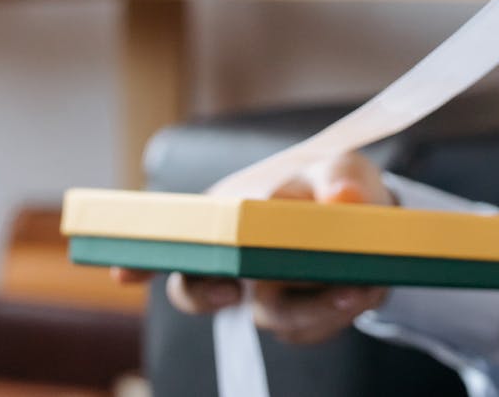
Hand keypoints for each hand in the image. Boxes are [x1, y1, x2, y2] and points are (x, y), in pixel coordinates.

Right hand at [151, 153, 392, 344]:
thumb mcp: (344, 167)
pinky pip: (307, 330)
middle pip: (198, 289)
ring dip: (315, 305)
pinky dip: (338, 313)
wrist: (375, 221)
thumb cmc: (338, 186)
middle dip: (217, 296)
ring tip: (360, 284)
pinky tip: (366, 288)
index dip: (144, 254)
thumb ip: (343, 177)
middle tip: (239, 292)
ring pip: (268, 315)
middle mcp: (234, 255)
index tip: (122, 273)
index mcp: (229, 209)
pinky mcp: (297, 317)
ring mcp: (262, 292)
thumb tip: (342, 196)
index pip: (177, 232)